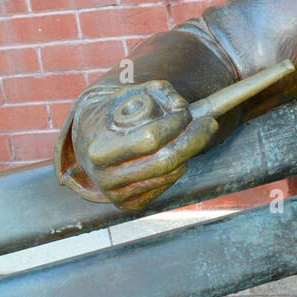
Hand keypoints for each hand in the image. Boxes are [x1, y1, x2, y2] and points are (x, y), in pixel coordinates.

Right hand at [71, 79, 217, 210]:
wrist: (86, 141)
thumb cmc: (113, 114)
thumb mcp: (130, 93)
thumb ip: (158, 92)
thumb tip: (183, 107)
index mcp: (99, 149)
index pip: (150, 138)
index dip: (174, 123)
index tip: (186, 111)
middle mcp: (105, 178)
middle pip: (165, 160)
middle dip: (193, 139)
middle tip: (210, 123)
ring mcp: (116, 195)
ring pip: (170, 174)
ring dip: (186, 152)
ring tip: (184, 135)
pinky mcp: (129, 205)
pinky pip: (166, 185)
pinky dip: (175, 167)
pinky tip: (169, 153)